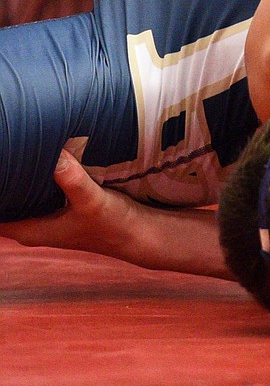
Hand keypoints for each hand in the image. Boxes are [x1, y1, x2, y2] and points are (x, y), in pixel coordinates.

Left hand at [0, 149, 138, 257]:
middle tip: (9, 151)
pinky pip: (37, 190)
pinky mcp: (58, 207)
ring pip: (19, 194)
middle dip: (5, 179)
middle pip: (3, 201)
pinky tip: (43, 158)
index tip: (1, 165)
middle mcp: (32, 225)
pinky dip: (37, 176)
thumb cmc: (114, 225)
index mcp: (29, 230)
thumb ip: (72, 180)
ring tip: (21, 151)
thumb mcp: (93, 201)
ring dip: (20, 177)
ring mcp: (44, 217)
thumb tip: (55, 155)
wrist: (139, 234)